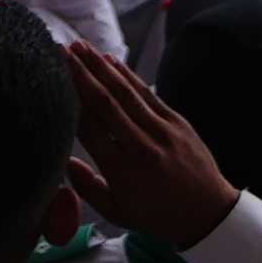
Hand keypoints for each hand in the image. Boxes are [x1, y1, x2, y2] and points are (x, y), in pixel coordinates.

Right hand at [66, 40, 241, 249]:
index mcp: (122, 171)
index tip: (53, 78)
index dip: (70, 99)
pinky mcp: (177, 123)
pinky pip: (147, 94)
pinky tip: (111, 60)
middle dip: (81, 73)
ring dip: (100, 66)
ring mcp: (161, 132)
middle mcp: (140, 147)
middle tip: (61, 50)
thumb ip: (88, 188)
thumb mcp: (117, 213)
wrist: (208, 213)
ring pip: (125, 93)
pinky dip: (128, 75)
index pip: (89, 128)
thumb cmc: (157, 216)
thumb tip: (66, 160)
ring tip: (80, 46)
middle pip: (105, 103)